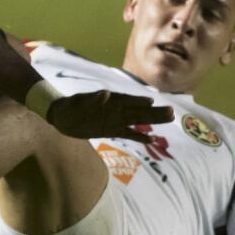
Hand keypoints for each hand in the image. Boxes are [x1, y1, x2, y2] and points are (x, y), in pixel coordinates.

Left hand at [45, 90, 173, 142]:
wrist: (63, 117)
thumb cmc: (71, 106)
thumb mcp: (80, 103)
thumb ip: (94, 100)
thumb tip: (106, 95)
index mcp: (109, 100)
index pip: (127, 100)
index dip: (138, 101)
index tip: (151, 102)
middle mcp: (115, 110)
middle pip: (138, 111)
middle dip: (154, 112)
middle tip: (172, 112)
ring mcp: (115, 120)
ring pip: (137, 120)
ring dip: (152, 120)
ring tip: (169, 119)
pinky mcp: (112, 130)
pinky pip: (129, 133)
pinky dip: (140, 136)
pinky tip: (152, 139)